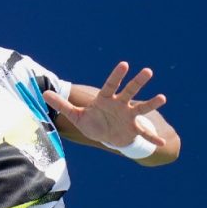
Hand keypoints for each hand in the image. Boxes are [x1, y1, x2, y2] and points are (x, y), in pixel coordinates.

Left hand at [43, 61, 166, 146]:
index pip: (111, 85)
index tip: (124, 64)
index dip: (117, 76)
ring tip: (162, 98)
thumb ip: (62, 104)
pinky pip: (144, 134)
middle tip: (148, 71)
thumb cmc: (92, 122)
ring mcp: (129, 116)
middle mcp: (120, 105)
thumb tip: (44, 93)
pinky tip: (161, 143)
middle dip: (138, 82)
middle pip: (130, 91)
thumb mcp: (76, 115)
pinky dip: (152, 139)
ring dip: (152, 103)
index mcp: (106, 100)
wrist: (106, 137)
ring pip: (142, 108)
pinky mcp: (134, 129)